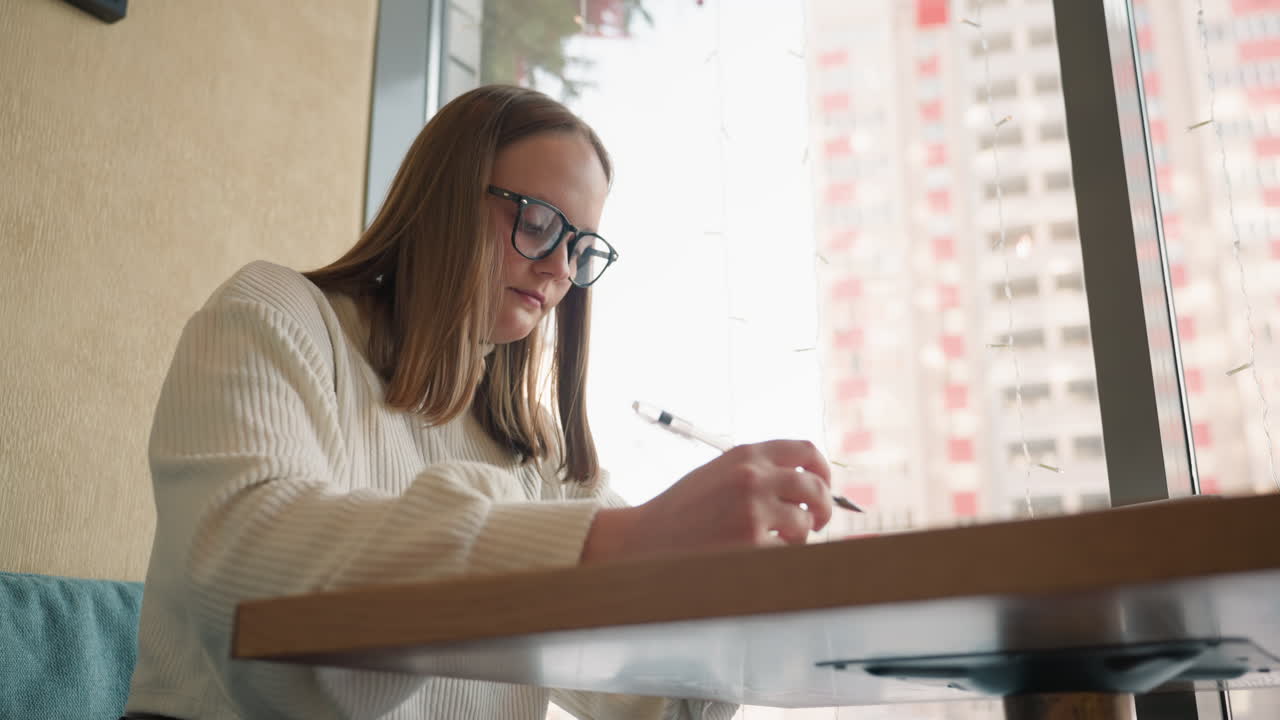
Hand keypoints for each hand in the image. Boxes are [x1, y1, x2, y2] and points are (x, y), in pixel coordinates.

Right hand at [580, 440, 832, 563]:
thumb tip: (806, 481)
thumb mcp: (719, 473)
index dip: (823, 470)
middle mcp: (753, 477)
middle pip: (814, 486)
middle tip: (816, 521)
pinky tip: (761, 557)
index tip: (823, 486)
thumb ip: (758, 471)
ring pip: (804, 522)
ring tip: (779, 542)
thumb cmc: (682, 511)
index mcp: (746, 455)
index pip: (806, 450)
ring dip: (799, 536)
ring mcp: (753, 511)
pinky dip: (782, 557)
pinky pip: (788, 552)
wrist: (644, 539)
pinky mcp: (751, 545)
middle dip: (822, 507)